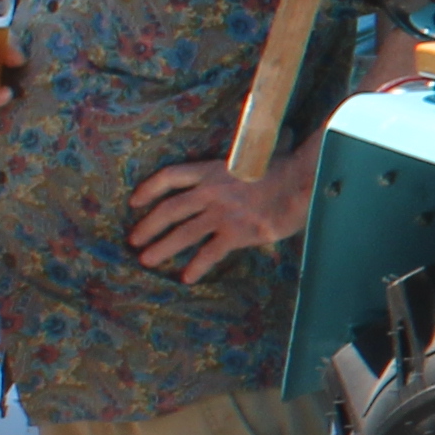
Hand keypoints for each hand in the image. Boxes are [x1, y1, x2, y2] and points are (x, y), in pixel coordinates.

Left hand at [127, 155, 313, 281]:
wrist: (301, 182)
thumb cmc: (283, 168)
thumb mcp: (251, 157)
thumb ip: (236, 165)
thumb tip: (240, 162)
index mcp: (211, 170)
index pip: (169, 177)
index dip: (148, 189)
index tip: (133, 202)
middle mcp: (210, 192)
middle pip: (169, 210)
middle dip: (148, 227)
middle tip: (134, 241)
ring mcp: (222, 213)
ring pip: (183, 233)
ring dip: (162, 248)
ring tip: (147, 260)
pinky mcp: (237, 233)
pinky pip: (210, 252)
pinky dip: (197, 266)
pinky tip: (188, 277)